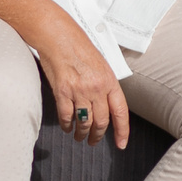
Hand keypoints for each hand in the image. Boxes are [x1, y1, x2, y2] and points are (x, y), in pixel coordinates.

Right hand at [29, 15, 132, 148]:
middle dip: (97, 136)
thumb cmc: (79, 47)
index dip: (122, 131)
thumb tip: (107, 103)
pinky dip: (66, 125)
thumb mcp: (101, 65)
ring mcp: (79, 91)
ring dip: (82, 134)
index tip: (121, 144)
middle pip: (101, 122)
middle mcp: (97, 88)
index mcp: (110, 81)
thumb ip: (105, 84)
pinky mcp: (62, 92)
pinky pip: (66, 116)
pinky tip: (66, 127)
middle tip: (94, 142)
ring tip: (79, 137)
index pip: (120, 112)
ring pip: (84, 123)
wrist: (59, 36)